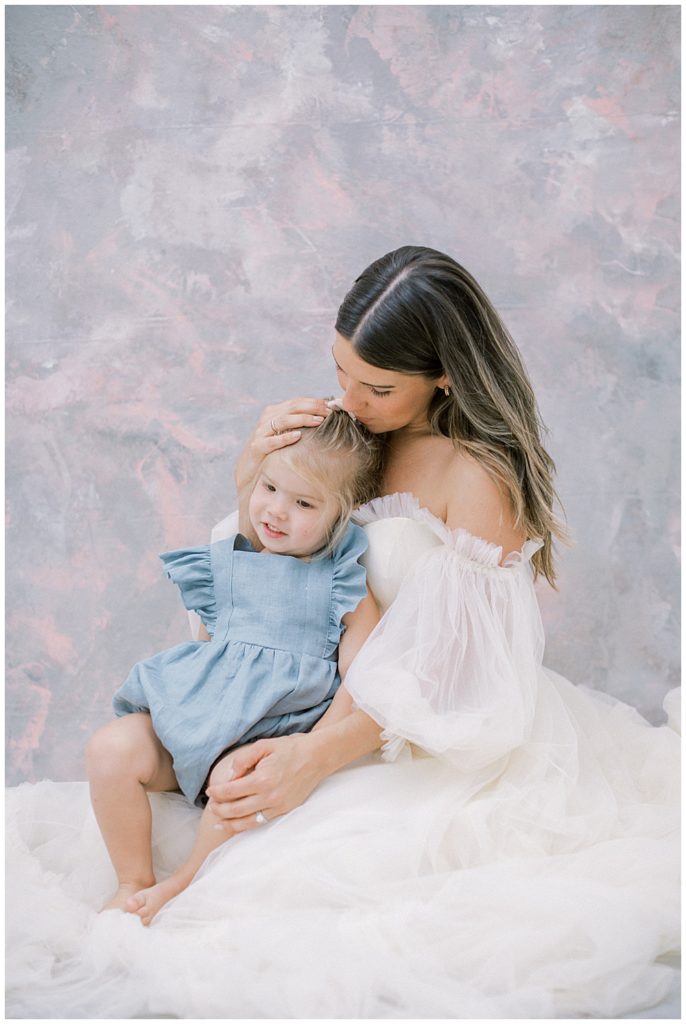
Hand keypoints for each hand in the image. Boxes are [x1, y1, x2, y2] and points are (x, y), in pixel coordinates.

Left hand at [206, 733, 322, 831]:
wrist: (317, 757)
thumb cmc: (290, 748)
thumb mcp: (264, 745)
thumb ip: (243, 759)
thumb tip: (230, 776)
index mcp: (262, 779)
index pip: (231, 791)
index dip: (217, 793)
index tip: (209, 791)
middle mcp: (269, 796)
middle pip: (236, 810)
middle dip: (219, 810)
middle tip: (211, 807)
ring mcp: (278, 806)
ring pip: (247, 822)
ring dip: (230, 823)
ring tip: (218, 822)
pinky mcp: (285, 810)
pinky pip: (261, 822)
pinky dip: (247, 826)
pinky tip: (238, 825)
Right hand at [235, 397, 331, 491]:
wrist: (248, 469)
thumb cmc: (272, 452)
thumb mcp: (285, 434)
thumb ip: (298, 425)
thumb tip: (324, 418)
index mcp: (274, 412)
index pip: (297, 402)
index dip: (315, 402)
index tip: (332, 406)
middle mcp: (266, 419)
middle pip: (292, 408)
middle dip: (313, 408)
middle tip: (330, 412)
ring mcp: (261, 433)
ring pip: (282, 420)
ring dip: (302, 419)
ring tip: (318, 421)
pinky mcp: (257, 448)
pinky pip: (271, 441)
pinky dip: (284, 438)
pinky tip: (297, 436)